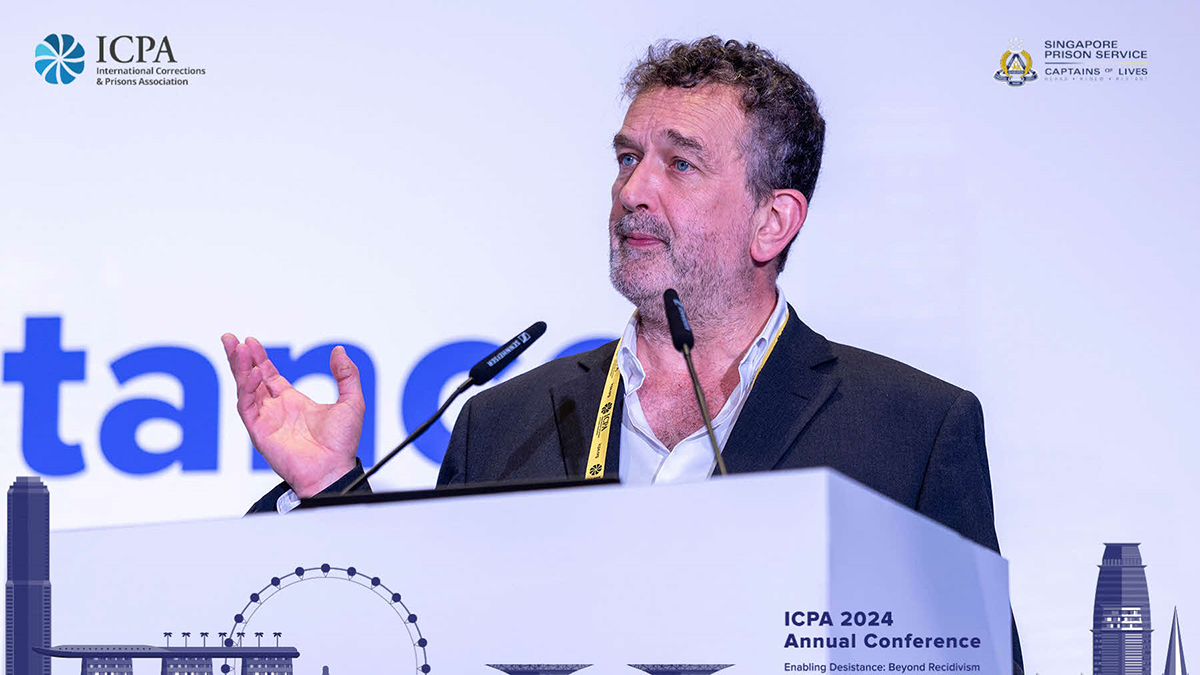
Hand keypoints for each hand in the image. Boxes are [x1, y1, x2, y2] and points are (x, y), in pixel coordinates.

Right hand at [221, 334, 363, 497]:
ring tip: (238, 349)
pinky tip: (253, 373)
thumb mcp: (351, 401)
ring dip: (240, 368)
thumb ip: (346, 375)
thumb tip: (339, 351)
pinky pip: (247, 406)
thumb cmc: (342, 444)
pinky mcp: (259, 432)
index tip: (250, 341)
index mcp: (292, 403)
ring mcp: (266, 420)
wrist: (333, 469)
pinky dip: (248, 389)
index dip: (259, 357)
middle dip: (239, 358)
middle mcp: (275, 410)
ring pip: (245, 389)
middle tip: (230, 338)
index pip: (268, 375)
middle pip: (250, 378)